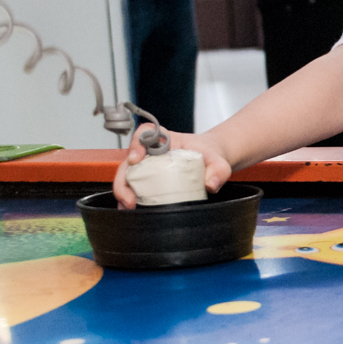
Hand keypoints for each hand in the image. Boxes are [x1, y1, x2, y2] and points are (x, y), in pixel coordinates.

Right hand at [113, 125, 232, 208]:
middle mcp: (152, 152)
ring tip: (128, 208)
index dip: (136, 143)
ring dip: (123, 192)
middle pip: (128, 160)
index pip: (145, 133)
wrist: (211, 163)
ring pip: (127, 176)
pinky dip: (129, 199)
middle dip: (123, 179)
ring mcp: (148, 167)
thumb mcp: (219, 161)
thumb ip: (219, 170)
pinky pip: (134, 188)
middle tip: (129, 198)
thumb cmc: (210, 156)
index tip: (136, 158)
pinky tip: (132, 210)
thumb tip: (210, 184)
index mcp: (166, 139)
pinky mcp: (148, 181)